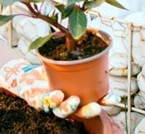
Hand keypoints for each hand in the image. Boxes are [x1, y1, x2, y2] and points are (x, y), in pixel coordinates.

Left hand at [0, 58, 121, 118]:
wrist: (28, 76)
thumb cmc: (51, 69)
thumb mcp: (66, 60)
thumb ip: (76, 51)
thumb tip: (85, 30)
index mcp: (79, 96)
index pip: (96, 102)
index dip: (107, 102)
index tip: (115, 99)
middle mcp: (67, 104)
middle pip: (80, 113)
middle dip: (89, 111)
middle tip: (96, 107)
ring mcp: (52, 105)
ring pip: (62, 112)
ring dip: (70, 108)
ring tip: (75, 100)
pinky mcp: (37, 102)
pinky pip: (44, 104)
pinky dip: (51, 100)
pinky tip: (57, 94)